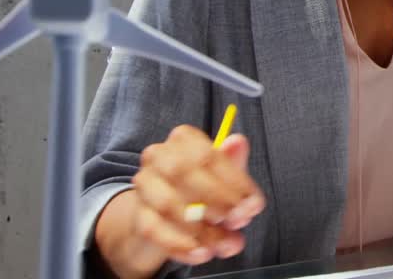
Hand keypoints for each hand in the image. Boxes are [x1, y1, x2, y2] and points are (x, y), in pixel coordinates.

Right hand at [95, 125, 265, 277]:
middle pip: (182, 172)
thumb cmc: (202, 188)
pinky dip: (180, 245)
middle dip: (216, 199)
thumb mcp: (224, 174)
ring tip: (224, 243)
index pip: (208, 156)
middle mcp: (158, 155)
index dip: (235, 183)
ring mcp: (144, 184)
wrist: (168, 214)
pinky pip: (154, 230)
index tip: (254, 205)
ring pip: (167, 204)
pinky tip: (201, 253)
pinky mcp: (138, 214)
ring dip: (200, 228)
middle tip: (238, 220)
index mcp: (184, 139)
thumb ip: (235, 165)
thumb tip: (239, 142)